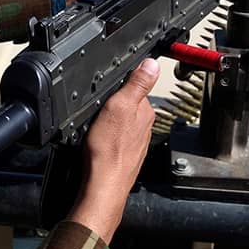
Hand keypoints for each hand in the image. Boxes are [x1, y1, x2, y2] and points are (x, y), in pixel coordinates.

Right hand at [66, 58, 158, 242]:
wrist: (102, 185)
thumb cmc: (109, 150)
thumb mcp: (120, 106)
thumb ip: (137, 83)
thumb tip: (152, 63)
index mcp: (146, 111)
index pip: (135, 87)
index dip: (118, 87)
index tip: (106, 92)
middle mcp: (144, 126)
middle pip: (127, 105)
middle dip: (112, 105)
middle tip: (97, 111)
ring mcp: (135, 141)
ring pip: (120, 123)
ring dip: (109, 122)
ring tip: (96, 127)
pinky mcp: (124, 153)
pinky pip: (114, 138)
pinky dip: (106, 137)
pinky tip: (97, 142)